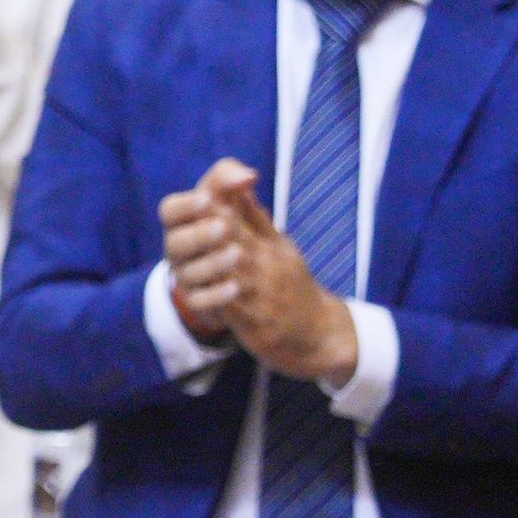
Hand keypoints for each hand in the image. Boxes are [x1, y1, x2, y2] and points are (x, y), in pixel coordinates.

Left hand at [162, 158, 358, 384]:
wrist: (318, 333)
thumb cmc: (290, 286)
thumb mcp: (279, 248)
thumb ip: (255, 219)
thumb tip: (239, 185)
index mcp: (269, 246)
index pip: (243, 221)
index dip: (223, 207)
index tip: (202, 193)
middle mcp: (267, 266)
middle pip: (240, 242)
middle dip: (220, 227)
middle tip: (200, 210)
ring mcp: (263, 295)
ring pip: (239, 275)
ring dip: (223, 261)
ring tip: (207, 248)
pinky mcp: (258, 322)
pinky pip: (240, 311)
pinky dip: (226, 302)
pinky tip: (212, 294)